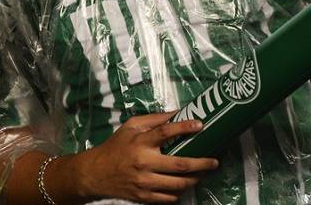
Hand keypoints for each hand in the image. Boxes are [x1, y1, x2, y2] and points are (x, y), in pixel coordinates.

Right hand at [72, 112, 218, 202]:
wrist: (95, 173)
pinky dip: (180, 192)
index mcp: (139, 142)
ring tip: (202, 174)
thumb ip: (152, 120)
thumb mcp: (129, 127)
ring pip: (179, 184)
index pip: (164, 132)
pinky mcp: (144, 197)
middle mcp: (143, 162)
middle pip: (181, 164)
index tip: (200, 125)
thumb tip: (176, 113)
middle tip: (214, 161)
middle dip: (202, 164)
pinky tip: (183, 185)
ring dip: (196, 179)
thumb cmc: (115, 147)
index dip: (184, 128)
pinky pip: (171, 198)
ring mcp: (145, 182)